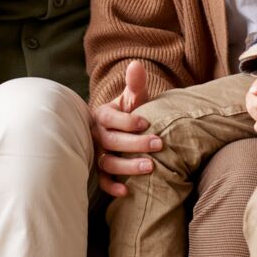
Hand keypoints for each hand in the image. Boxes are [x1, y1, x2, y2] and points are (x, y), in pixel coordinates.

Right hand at [91, 62, 160, 198]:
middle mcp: (96, 135)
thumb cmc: (127, 112)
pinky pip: (102, 181)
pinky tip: (126, 192)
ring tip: (150, 167)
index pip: (111, 119)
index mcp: (102, 115)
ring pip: (107, 163)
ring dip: (127, 166)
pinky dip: (111, 187)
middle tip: (159, 144)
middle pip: (112, 142)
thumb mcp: (131, 97)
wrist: (116, 129)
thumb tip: (136, 64)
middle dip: (136, 144)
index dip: (128, 121)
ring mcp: (97, 154)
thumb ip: (135, 84)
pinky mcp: (100, 170)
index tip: (147, 122)